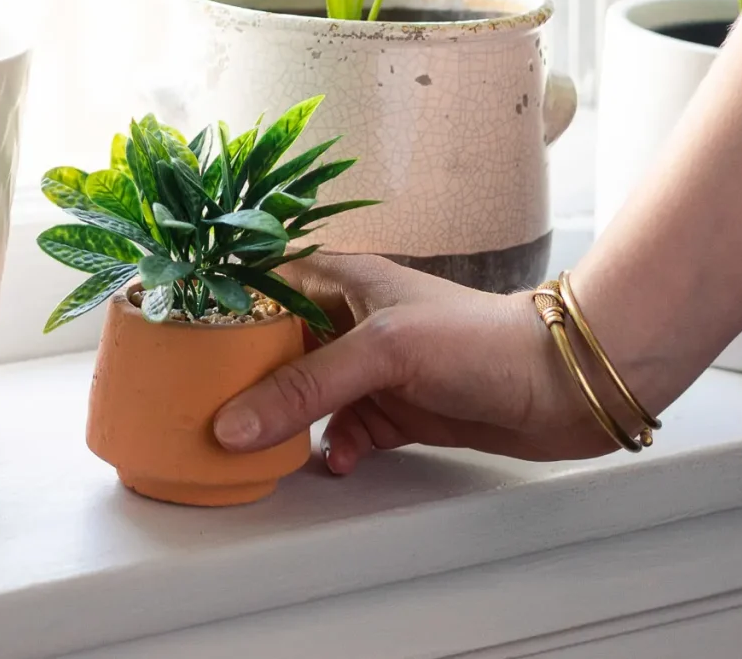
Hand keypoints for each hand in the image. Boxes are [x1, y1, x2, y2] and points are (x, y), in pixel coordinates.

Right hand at [211, 256, 620, 471]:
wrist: (562, 384)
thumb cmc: (480, 338)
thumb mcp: (382, 352)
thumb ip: (305, 389)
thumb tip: (234, 424)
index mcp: (340, 280)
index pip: (261, 285)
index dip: (221, 309)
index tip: (178, 340)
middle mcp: (350, 320)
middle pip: (276, 347)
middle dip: (244, 379)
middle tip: (206, 407)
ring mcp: (374, 368)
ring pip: (306, 394)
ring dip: (286, 420)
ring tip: (258, 444)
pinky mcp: (398, 410)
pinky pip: (345, 432)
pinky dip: (333, 449)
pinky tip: (334, 461)